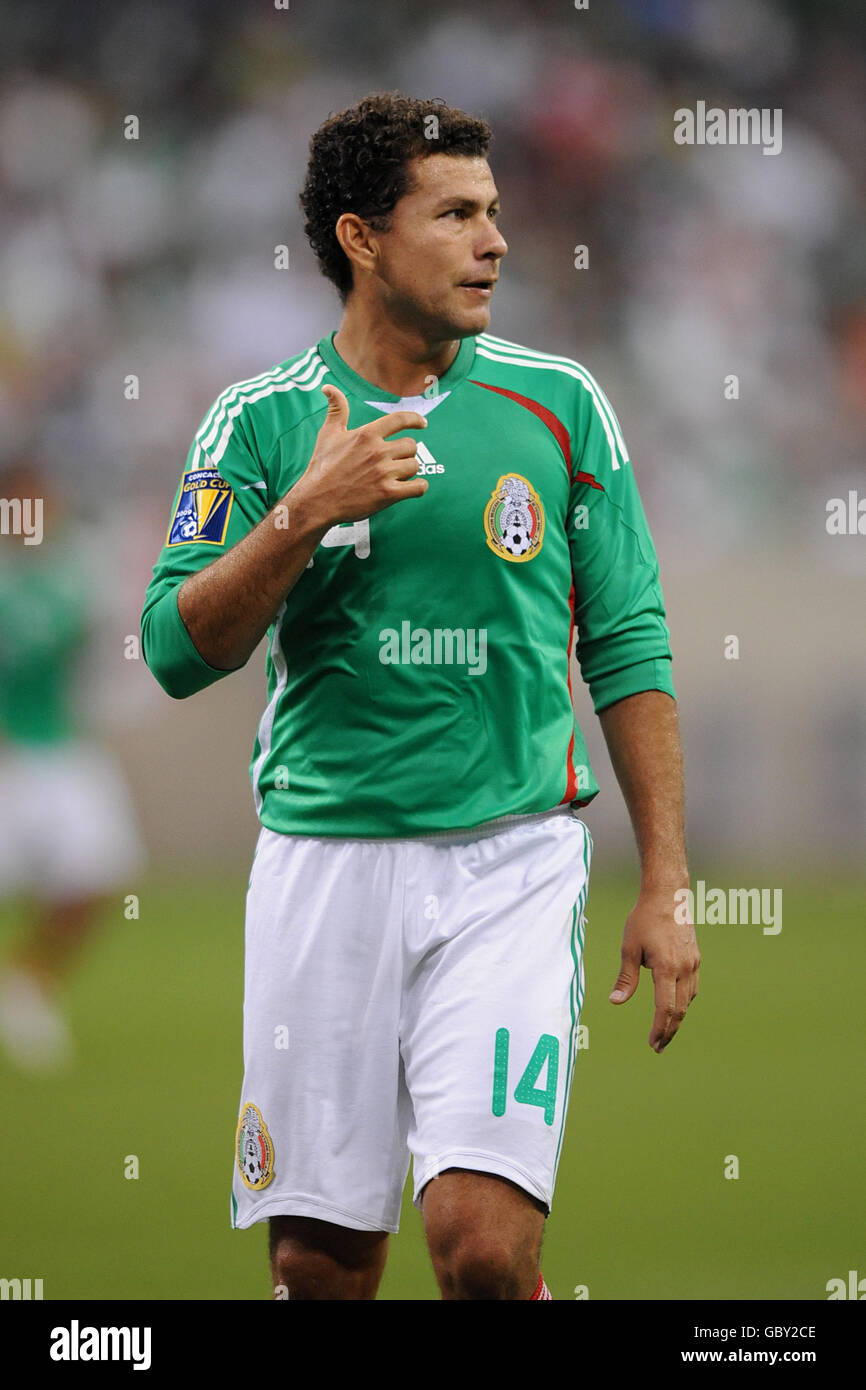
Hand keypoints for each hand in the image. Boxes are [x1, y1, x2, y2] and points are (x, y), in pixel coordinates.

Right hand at [295, 384, 428, 528]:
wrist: (317, 500)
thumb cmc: (322, 467)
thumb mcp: (328, 434)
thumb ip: (336, 409)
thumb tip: (328, 387)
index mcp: (366, 434)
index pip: (400, 419)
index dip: (415, 420)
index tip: (422, 424)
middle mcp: (377, 451)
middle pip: (410, 446)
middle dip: (405, 453)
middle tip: (393, 462)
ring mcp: (384, 473)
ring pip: (414, 465)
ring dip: (408, 471)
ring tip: (395, 476)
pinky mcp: (388, 494)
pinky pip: (419, 487)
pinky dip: (419, 487)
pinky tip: (411, 488)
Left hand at [609, 886, 699, 1052]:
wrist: (668, 894)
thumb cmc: (644, 919)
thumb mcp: (629, 948)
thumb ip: (626, 978)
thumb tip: (616, 1002)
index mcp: (666, 967)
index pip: (665, 1008)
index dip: (659, 1029)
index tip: (652, 1043)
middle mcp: (684, 969)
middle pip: (679, 1010)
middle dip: (669, 1031)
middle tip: (658, 1047)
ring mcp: (693, 963)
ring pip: (687, 1000)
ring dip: (677, 1018)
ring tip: (665, 1031)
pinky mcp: (695, 958)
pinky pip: (692, 988)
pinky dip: (683, 1002)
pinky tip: (674, 1006)